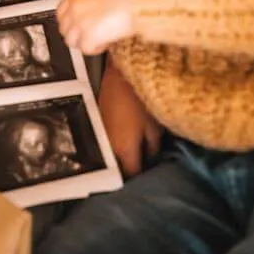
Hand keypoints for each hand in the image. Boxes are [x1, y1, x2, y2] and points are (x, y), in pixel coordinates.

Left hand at [57, 0, 134, 54]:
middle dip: (77, 35)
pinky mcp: (89, 36)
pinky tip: (106, 43)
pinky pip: (86, 49)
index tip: (76, 27)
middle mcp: (74, 9)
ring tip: (99, 40)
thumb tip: (90, 11)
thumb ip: (89, 1)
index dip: (70, 23)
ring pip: (72, 42)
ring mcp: (79, 23)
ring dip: (85, 43)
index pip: (61, 13)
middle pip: (65, 30)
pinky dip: (96, 49)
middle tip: (90, 36)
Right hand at [99, 59, 162, 176]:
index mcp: (124, 150)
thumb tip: (151, 160)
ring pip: (112, 155)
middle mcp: (108, 147)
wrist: (118, 75)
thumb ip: (153, 147)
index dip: (143, 179)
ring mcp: (100, 136)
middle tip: (145, 166)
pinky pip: (108, 142)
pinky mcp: (98, 124)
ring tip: (136, 153)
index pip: (132, 175)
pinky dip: (117, 144)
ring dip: (122, 157)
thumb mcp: (154, 126)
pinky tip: (127, 139)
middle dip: (130, 169)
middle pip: (118, 167)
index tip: (152, 177)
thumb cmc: (140, 100)